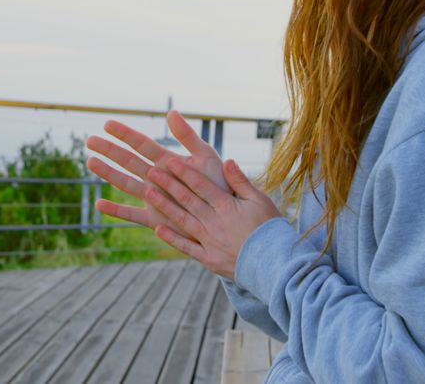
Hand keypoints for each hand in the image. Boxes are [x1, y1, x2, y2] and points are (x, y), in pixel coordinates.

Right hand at [86, 109, 227, 236]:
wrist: (227, 216)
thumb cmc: (219, 185)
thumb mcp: (206, 156)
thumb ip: (188, 136)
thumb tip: (171, 112)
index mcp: (168, 161)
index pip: (142, 144)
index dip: (125, 134)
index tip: (107, 123)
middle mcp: (157, 178)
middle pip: (128, 161)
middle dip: (109, 150)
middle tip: (89, 140)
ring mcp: (154, 198)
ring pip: (125, 183)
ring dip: (108, 173)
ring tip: (90, 162)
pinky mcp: (155, 217)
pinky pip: (132, 214)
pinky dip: (116, 211)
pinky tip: (99, 204)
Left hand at [143, 156, 281, 279]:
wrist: (275, 263)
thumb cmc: (270, 228)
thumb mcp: (260, 200)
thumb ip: (241, 182)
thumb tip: (227, 161)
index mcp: (227, 206)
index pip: (201, 185)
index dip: (184, 172)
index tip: (169, 161)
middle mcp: (214, 221)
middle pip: (187, 200)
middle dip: (168, 184)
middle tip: (151, 171)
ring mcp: (209, 241)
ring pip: (182, 220)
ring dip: (164, 206)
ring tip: (148, 193)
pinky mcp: (208, 258)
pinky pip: (186, 247)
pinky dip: (172, 238)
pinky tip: (158, 229)